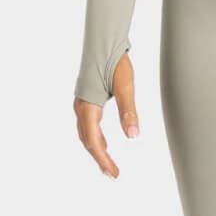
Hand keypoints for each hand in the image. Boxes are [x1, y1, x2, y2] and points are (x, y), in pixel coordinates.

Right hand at [74, 51, 139, 177]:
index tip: (114, 174)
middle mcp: (81, 107)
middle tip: (113, 174)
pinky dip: (95, 137)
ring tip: (109, 164)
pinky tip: (103, 142)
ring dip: (97, 150)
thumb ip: (129, 112)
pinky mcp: (86, 100)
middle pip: (87, 141)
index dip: (103, 159)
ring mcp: (82, 103)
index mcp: (89, 106)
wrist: (104, 42)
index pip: (93, 141)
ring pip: (86, 134)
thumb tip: (134, 135)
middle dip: (100, 159)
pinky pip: (88, 125)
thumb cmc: (115, 62)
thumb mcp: (126, 87)